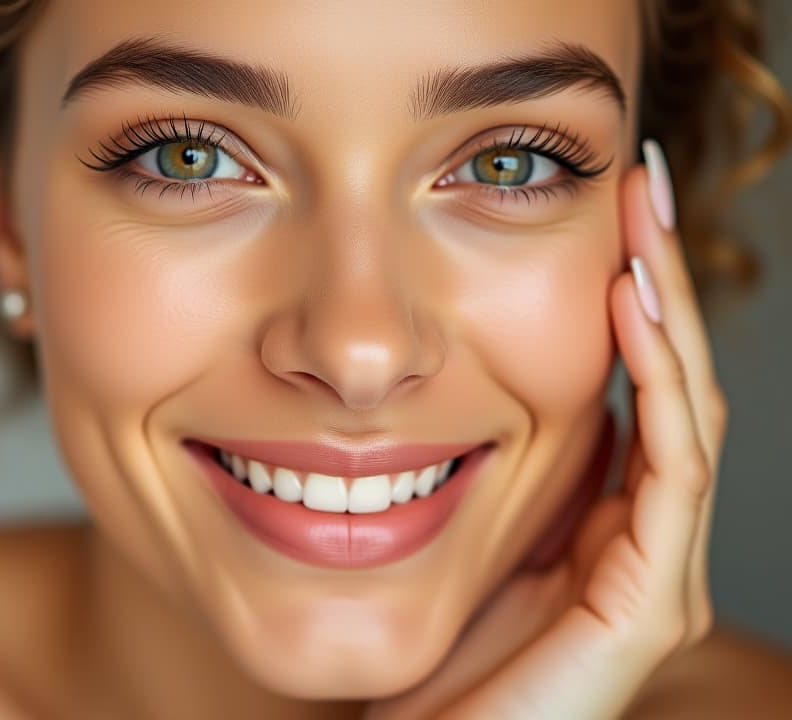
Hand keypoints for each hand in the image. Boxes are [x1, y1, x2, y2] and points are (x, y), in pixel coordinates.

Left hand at [364, 148, 725, 719]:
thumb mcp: (459, 531)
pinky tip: (631, 306)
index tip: (606, 210)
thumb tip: (464, 374)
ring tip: (644, 219)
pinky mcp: (647, 601)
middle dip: (658, 277)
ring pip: (684, 410)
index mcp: (599, 513)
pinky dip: (658, 383)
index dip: (629, 295)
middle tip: (643, 180)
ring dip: (664, 308)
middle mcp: (639, 533)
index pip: (634, 385)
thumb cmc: (432, 654)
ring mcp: (652, 567)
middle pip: (668, 381)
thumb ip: (486, 465)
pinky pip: (669, 470)